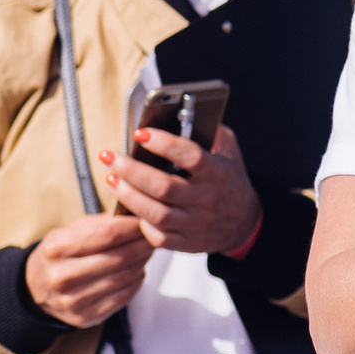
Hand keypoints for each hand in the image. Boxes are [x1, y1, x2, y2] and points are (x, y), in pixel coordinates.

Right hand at [25, 212, 154, 327]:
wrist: (36, 288)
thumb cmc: (61, 253)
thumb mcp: (71, 231)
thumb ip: (102, 222)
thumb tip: (137, 213)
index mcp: (56, 248)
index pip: (106, 233)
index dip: (132, 226)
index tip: (146, 220)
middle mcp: (62, 276)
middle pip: (119, 257)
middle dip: (143, 244)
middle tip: (154, 236)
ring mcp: (73, 300)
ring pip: (124, 277)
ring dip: (142, 262)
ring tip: (147, 251)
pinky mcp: (85, 317)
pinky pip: (123, 296)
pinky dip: (136, 281)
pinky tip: (138, 270)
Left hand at [104, 123, 263, 254]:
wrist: (244, 221)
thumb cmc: (228, 180)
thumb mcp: (229, 150)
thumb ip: (210, 131)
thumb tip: (183, 111)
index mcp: (217, 172)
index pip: (189, 155)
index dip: (163, 143)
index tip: (140, 134)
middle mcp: (206, 198)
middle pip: (163, 186)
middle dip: (131, 170)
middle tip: (110, 157)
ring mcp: (196, 222)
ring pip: (156, 213)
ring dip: (128, 195)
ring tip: (111, 178)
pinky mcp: (187, 242)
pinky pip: (158, 237)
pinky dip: (141, 224)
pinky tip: (130, 208)